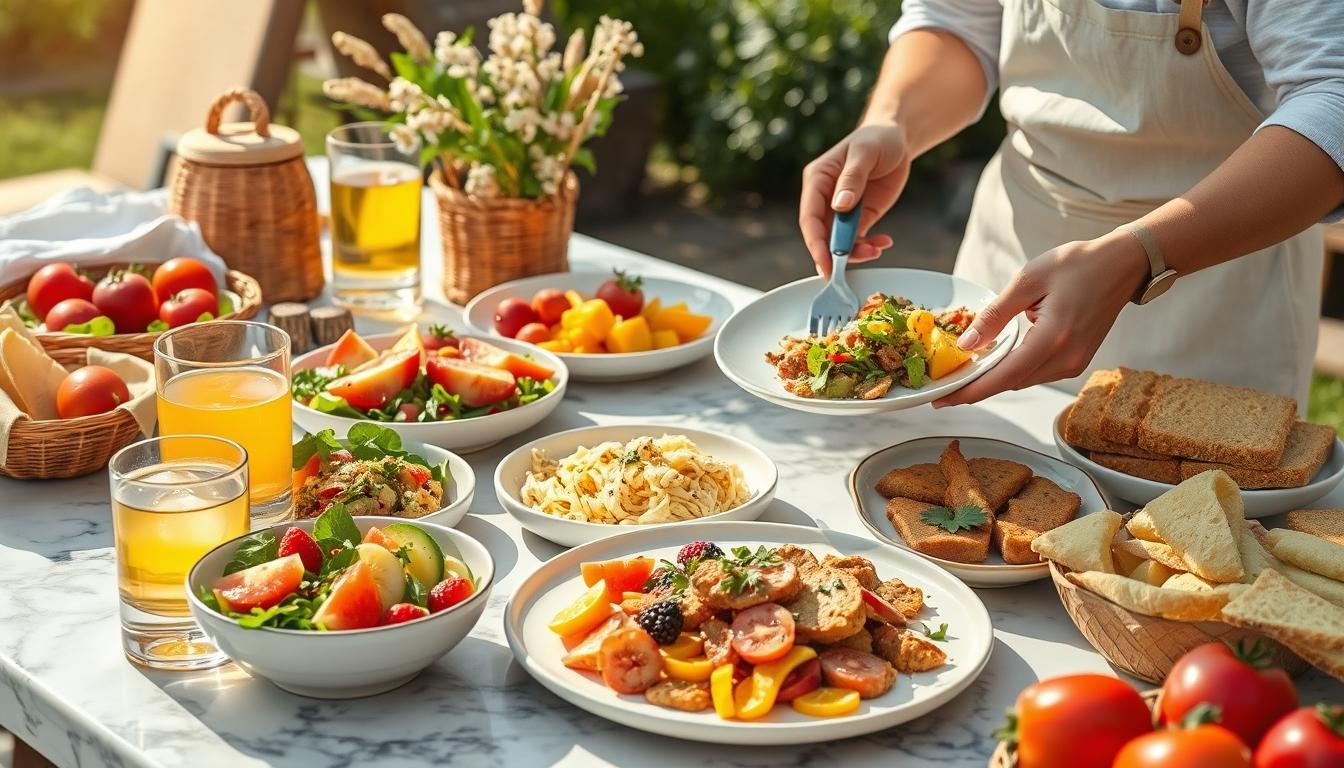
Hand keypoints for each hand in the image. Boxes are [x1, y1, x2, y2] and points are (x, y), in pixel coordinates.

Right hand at [799, 121, 910, 275]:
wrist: (896, 139)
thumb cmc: (877, 138)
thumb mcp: (865, 153)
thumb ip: (852, 178)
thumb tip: (839, 206)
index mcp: (818, 180)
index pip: (810, 217)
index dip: (815, 242)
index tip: (825, 262)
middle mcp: (825, 199)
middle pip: (822, 235)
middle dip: (834, 254)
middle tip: (847, 269)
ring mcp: (841, 211)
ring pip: (839, 242)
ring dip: (855, 252)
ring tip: (876, 249)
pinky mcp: (858, 218)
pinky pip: (857, 240)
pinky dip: (869, 247)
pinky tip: (884, 243)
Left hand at [933, 229, 1149, 406]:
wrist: (1121, 265)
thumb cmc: (1077, 265)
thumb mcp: (1028, 281)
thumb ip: (996, 315)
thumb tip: (967, 345)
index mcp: (1053, 338)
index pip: (1003, 376)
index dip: (970, 391)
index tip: (942, 399)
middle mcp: (1066, 358)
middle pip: (1011, 383)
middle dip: (976, 387)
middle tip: (944, 386)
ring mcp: (1074, 364)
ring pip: (1023, 380)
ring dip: (994, 379)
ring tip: (964, 373)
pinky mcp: (1077, 361)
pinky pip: (1037, 373)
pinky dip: (1014, 370)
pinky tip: (995, 361)